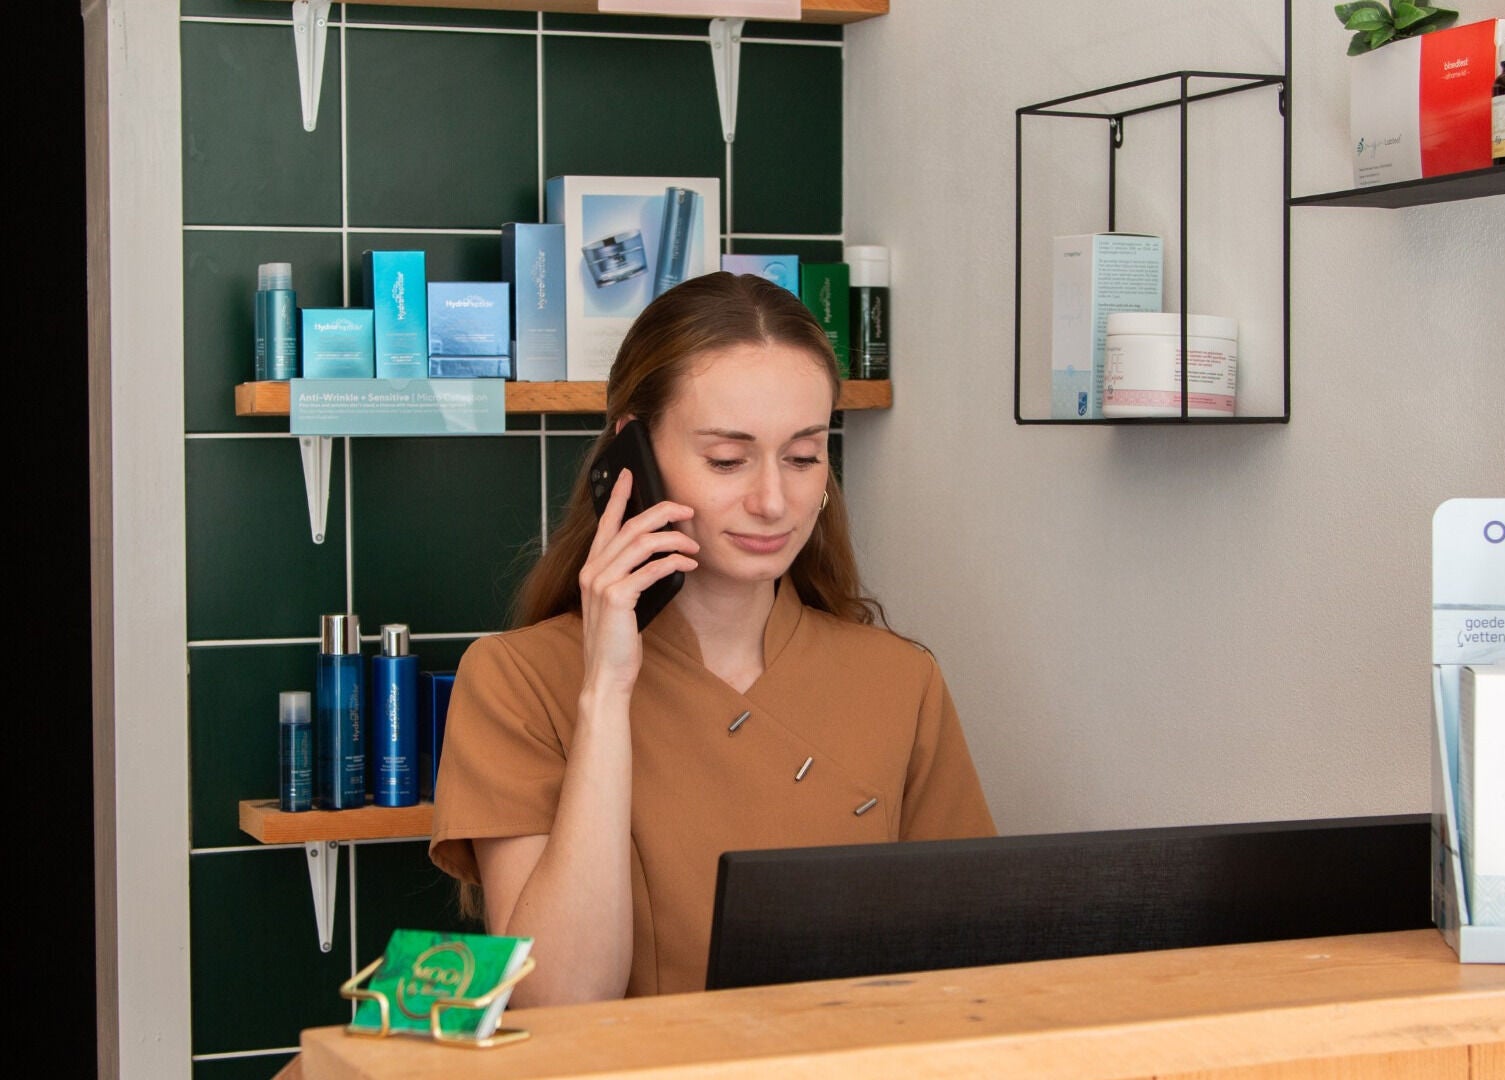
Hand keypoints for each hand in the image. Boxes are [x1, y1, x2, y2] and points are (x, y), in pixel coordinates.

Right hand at [577, 468, 697, 696]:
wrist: (605, 674)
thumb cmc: (616, 640)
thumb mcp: (619, 601)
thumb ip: (628, 575)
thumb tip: (658, 552)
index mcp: (591, 568)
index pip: (606, 523)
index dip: (618, 496)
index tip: (630, 474)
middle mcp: (592, 570)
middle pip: (630, 526)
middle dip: (661, 512)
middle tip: (686, 510)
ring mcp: (601, 582)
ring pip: (642, 542)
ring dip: (674, 539)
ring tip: (694, 544)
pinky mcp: (617, 597)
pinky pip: (651, 568)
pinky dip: (674, 562)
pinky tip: (689, 564)